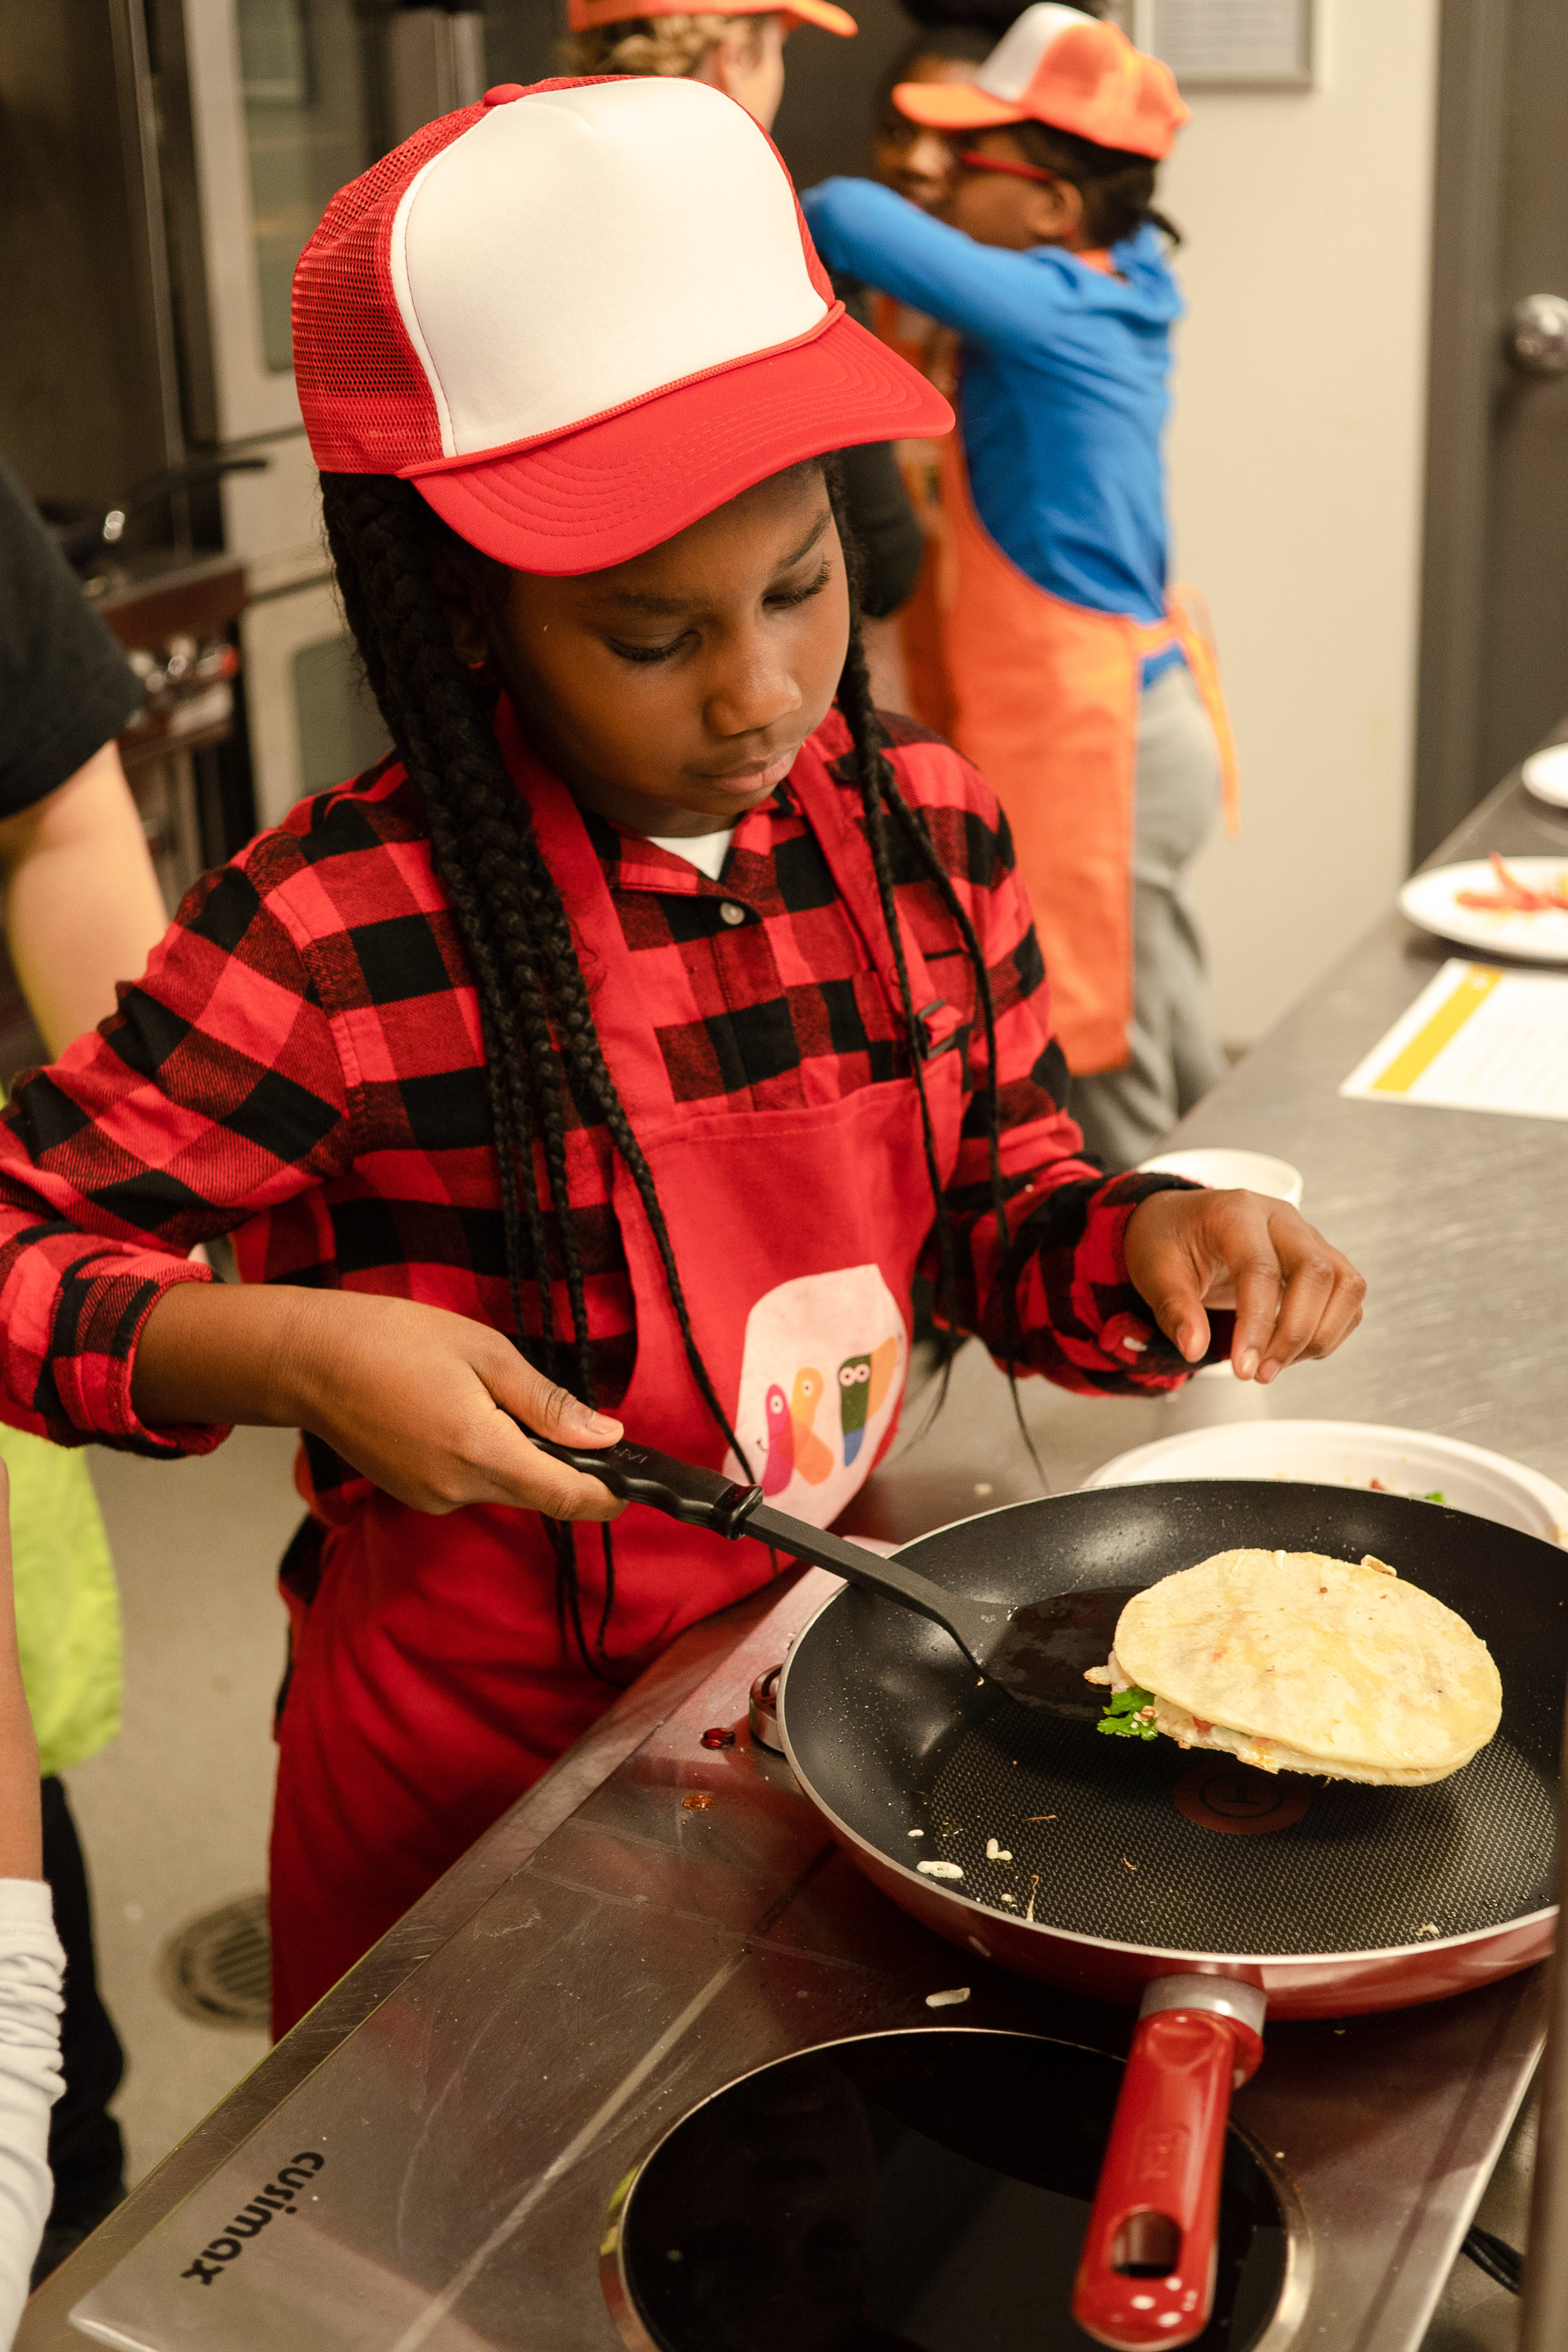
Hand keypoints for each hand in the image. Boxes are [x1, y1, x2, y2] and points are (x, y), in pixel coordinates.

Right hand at [132, 1285, 625, 1520]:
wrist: (306, 1361)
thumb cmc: (392, 1339)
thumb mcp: (484, 1352)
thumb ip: (547, 1403)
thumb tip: (606, 1435)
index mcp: (482, 1451)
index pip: (567, 1496)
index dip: (609, 1495)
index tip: (636, 1483)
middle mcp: (458, 1490)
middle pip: (540, 1494)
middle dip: (565, 1465)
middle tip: (572, 1418)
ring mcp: (431, 1499)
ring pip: (505, 1488)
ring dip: (519, 1456)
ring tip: (489, 1396)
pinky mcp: (414, 1496)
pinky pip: (471, 1484)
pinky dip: (485, 1457)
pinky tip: (460, 1413)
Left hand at [1122, 1187, 1364, 1382]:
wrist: (1180, 1223)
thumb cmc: (1168, 1242)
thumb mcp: (1155, 1272)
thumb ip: (1174, 1310)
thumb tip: (1193, 1348)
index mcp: (1237, 1213)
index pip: (1260, 1270)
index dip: (1257, 1325)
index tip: (1244, 1369)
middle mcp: (1281, 1218)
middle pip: (1316, 1273)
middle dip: (1295, 1334)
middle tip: (1260, 1373)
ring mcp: (1307, 1237)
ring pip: (1346, 1284)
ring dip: (1319, 1336)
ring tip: (1275, 1364)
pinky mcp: (1321, 1259)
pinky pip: (1347, 1297)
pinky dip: (1328, 1331)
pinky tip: (1289, 1350)